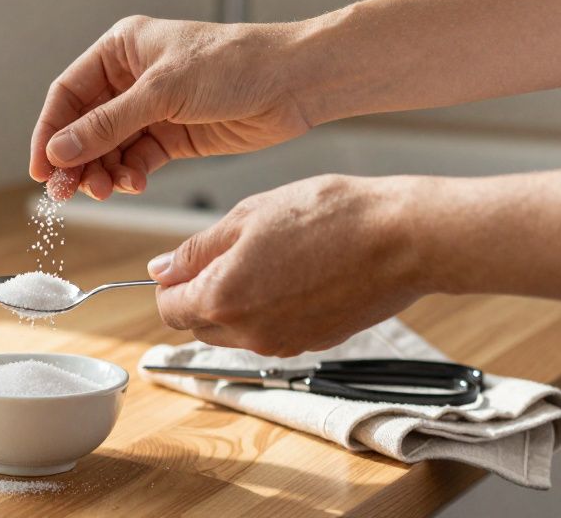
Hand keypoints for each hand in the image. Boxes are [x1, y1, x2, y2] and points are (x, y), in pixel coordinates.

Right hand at [29, 15, 311, 199]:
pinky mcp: (174, 136)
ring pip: (109, 148)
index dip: (50, 131)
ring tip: (105, 191)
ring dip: (102, 171)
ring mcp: (153, 108)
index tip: (41, 168)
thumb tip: (59, 151)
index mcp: (122, 49)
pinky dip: (129, 175)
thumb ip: (108, 125)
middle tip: (68, 192)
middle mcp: (132, 78)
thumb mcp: (163, 92)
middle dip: (76, 159)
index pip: (69, 93)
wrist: (293, 82)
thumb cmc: (234, 64)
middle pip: (85, 125)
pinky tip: (132, 184)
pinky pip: (137, 160)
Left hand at [152, 174, 426, 356]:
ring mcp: (283, 343)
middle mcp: (249, 333)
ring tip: (271, 257)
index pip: (168, 309)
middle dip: (201, 293)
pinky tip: (296, 272)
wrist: (401, 238)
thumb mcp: (248, 216)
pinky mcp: (313, 343)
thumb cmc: (329, 216)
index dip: (170, 283)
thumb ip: (197, 250)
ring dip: (236, 301)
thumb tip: (159, 270)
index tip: (188, 260)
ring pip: (235, 331)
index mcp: (222, 299)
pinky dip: (271, 308)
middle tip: (232, 251)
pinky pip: (271, 332)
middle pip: (199, 324)